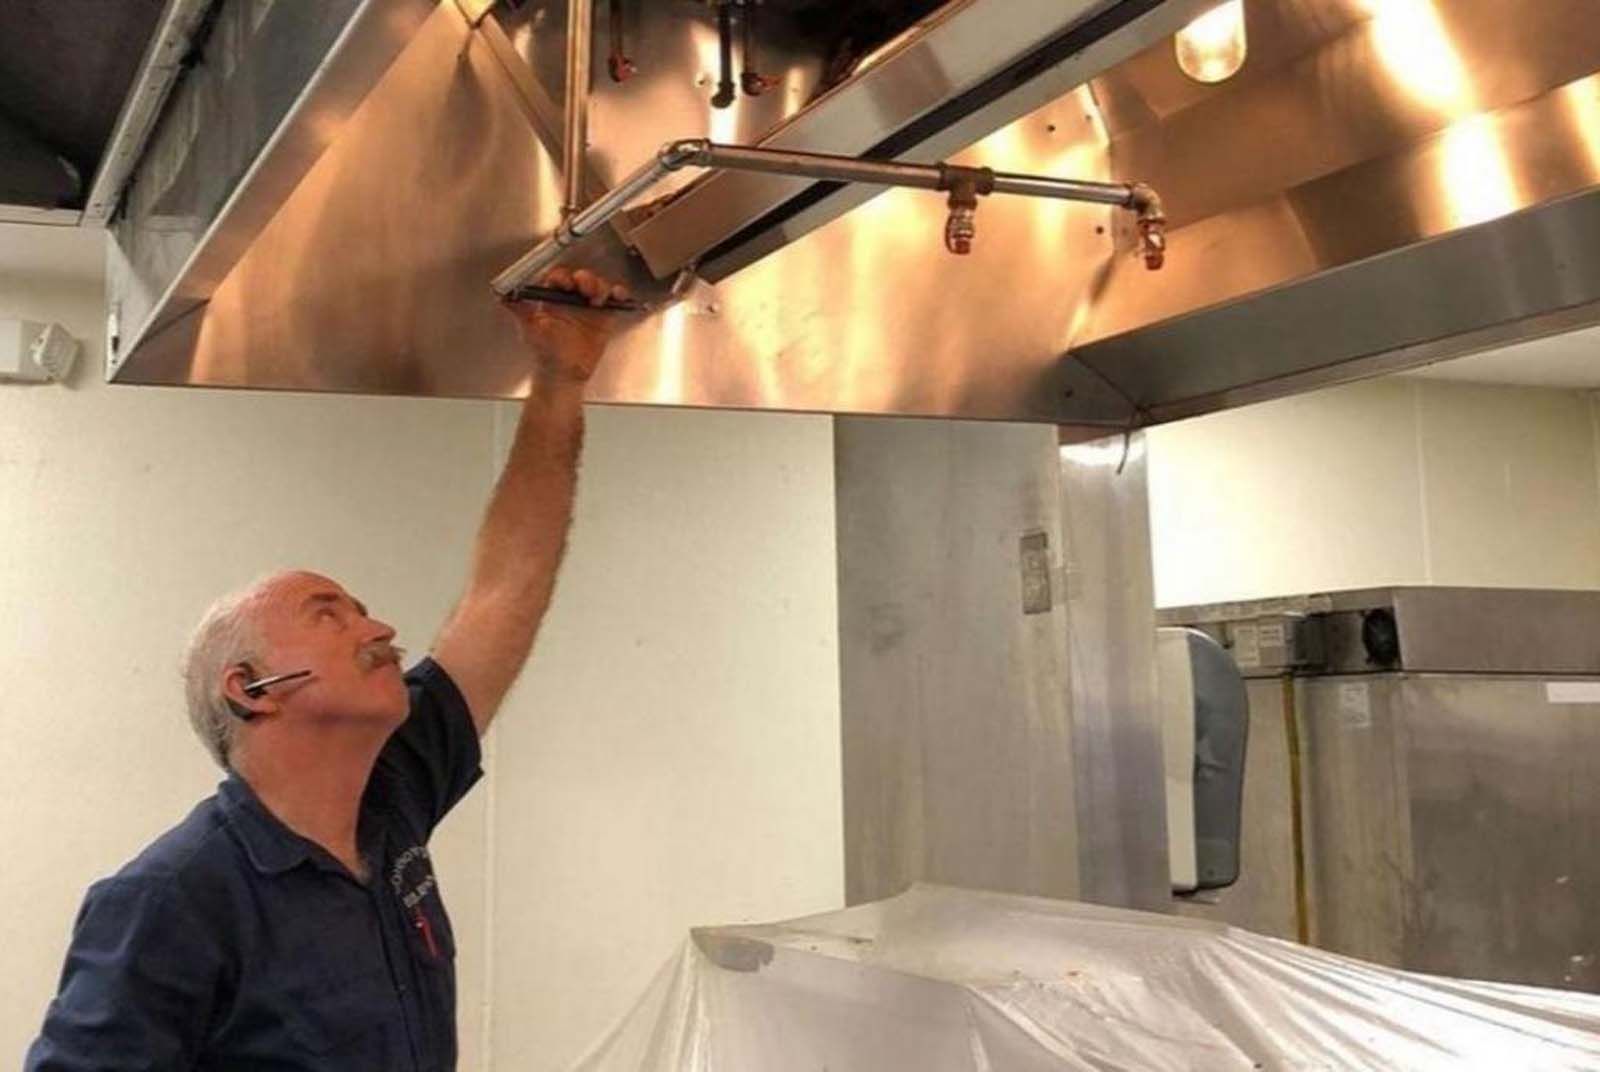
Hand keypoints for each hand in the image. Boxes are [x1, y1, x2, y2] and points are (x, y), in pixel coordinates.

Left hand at [505, 267, 631, 385]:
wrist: (563, 374)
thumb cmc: (545, 352)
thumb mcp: (529, 329)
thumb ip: (518, 310)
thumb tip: (502, 296)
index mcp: (553, 298)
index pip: (558, 277)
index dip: (562, 276)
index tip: (564, 282)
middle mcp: (571, 299)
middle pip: (581, 277)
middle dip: (584, 278)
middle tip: (583, 287)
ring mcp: (588, 307)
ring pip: (598, 286)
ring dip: (600, 286)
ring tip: (597, 299)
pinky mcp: (604, 317)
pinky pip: (614, 300)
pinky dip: (618, 295)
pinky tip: (617, 297)